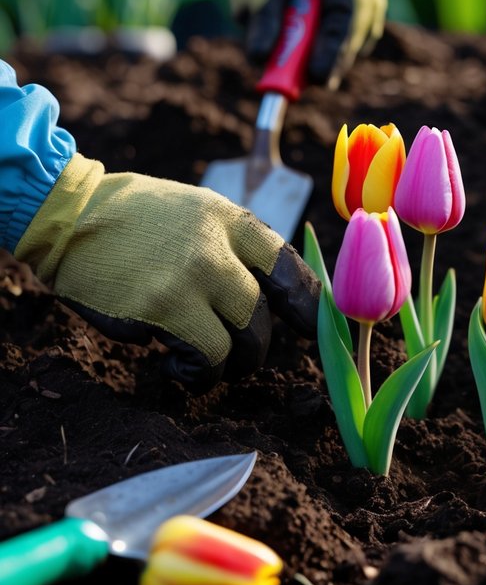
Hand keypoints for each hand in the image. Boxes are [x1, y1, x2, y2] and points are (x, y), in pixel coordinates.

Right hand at [14, 155, 320, 393]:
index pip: (289, 265)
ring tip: (202, 364)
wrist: (70, 215)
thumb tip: (264, 291)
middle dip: (256, 348)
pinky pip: (203, 358)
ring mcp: (193, 278)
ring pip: (239, 343)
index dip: (308, 303)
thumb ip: (229, 244)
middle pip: (263, 314)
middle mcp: (219, 247)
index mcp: (230, 221)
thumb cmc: (131, 219)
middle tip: (240, 358)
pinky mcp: (164, 309)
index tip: (315, 325)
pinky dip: (195, 372)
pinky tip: (173, 365)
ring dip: (226, 366)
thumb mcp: (193, 211)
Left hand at [204, 0, 386, 85]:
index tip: (317, 80)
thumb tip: (262, 62)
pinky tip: (316, 44)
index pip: (348, 15)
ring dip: (337, 44)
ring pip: (359, 21)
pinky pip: (351, 14)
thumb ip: (264, 23)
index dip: (335, 51)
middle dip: (338, 55)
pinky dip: (334, 32)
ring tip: (311, 66)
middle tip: (315, 83)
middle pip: (361, 22)